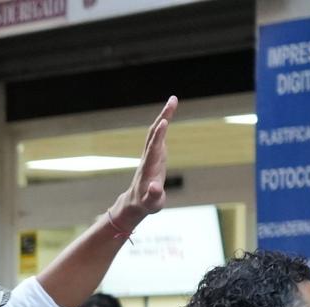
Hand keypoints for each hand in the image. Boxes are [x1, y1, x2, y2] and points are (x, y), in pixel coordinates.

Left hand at [111, 96, 175, 227]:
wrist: (136, 202)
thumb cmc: (146, 204)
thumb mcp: (152, 204)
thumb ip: (154, 196)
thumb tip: (154, 187)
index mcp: (149, 168)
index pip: (154, 149)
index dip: (159, 137)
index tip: (163, 122)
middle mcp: (149, 158)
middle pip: (154, 134)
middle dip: (163, 117)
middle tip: (173, 100)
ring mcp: (151, 154)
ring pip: (156, 132)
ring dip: (164, 116)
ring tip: (173, 100)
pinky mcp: (155, 154)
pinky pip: (159, 135)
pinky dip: (164, 123)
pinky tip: (169, 113)